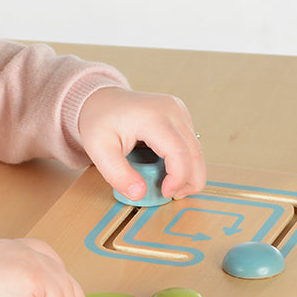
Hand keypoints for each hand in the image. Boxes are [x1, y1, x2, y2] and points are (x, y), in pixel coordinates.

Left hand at [77, 86, 205, 201]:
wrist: (103, 101)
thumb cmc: (100, 122)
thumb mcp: (99, 151)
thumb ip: (118, 175)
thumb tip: (139, 194)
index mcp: (152, 117)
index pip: (179, 153)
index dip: (178, 179)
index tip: (165, 194)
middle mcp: (172, 111)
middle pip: (195, 153)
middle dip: (190, 181)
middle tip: (172, 195)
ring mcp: (179, 112)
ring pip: (197, 151)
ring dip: (189, 173)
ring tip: (167, 185)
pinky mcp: (182, 117)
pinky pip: (191, 145)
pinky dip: (185, 162)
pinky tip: (166, 169)